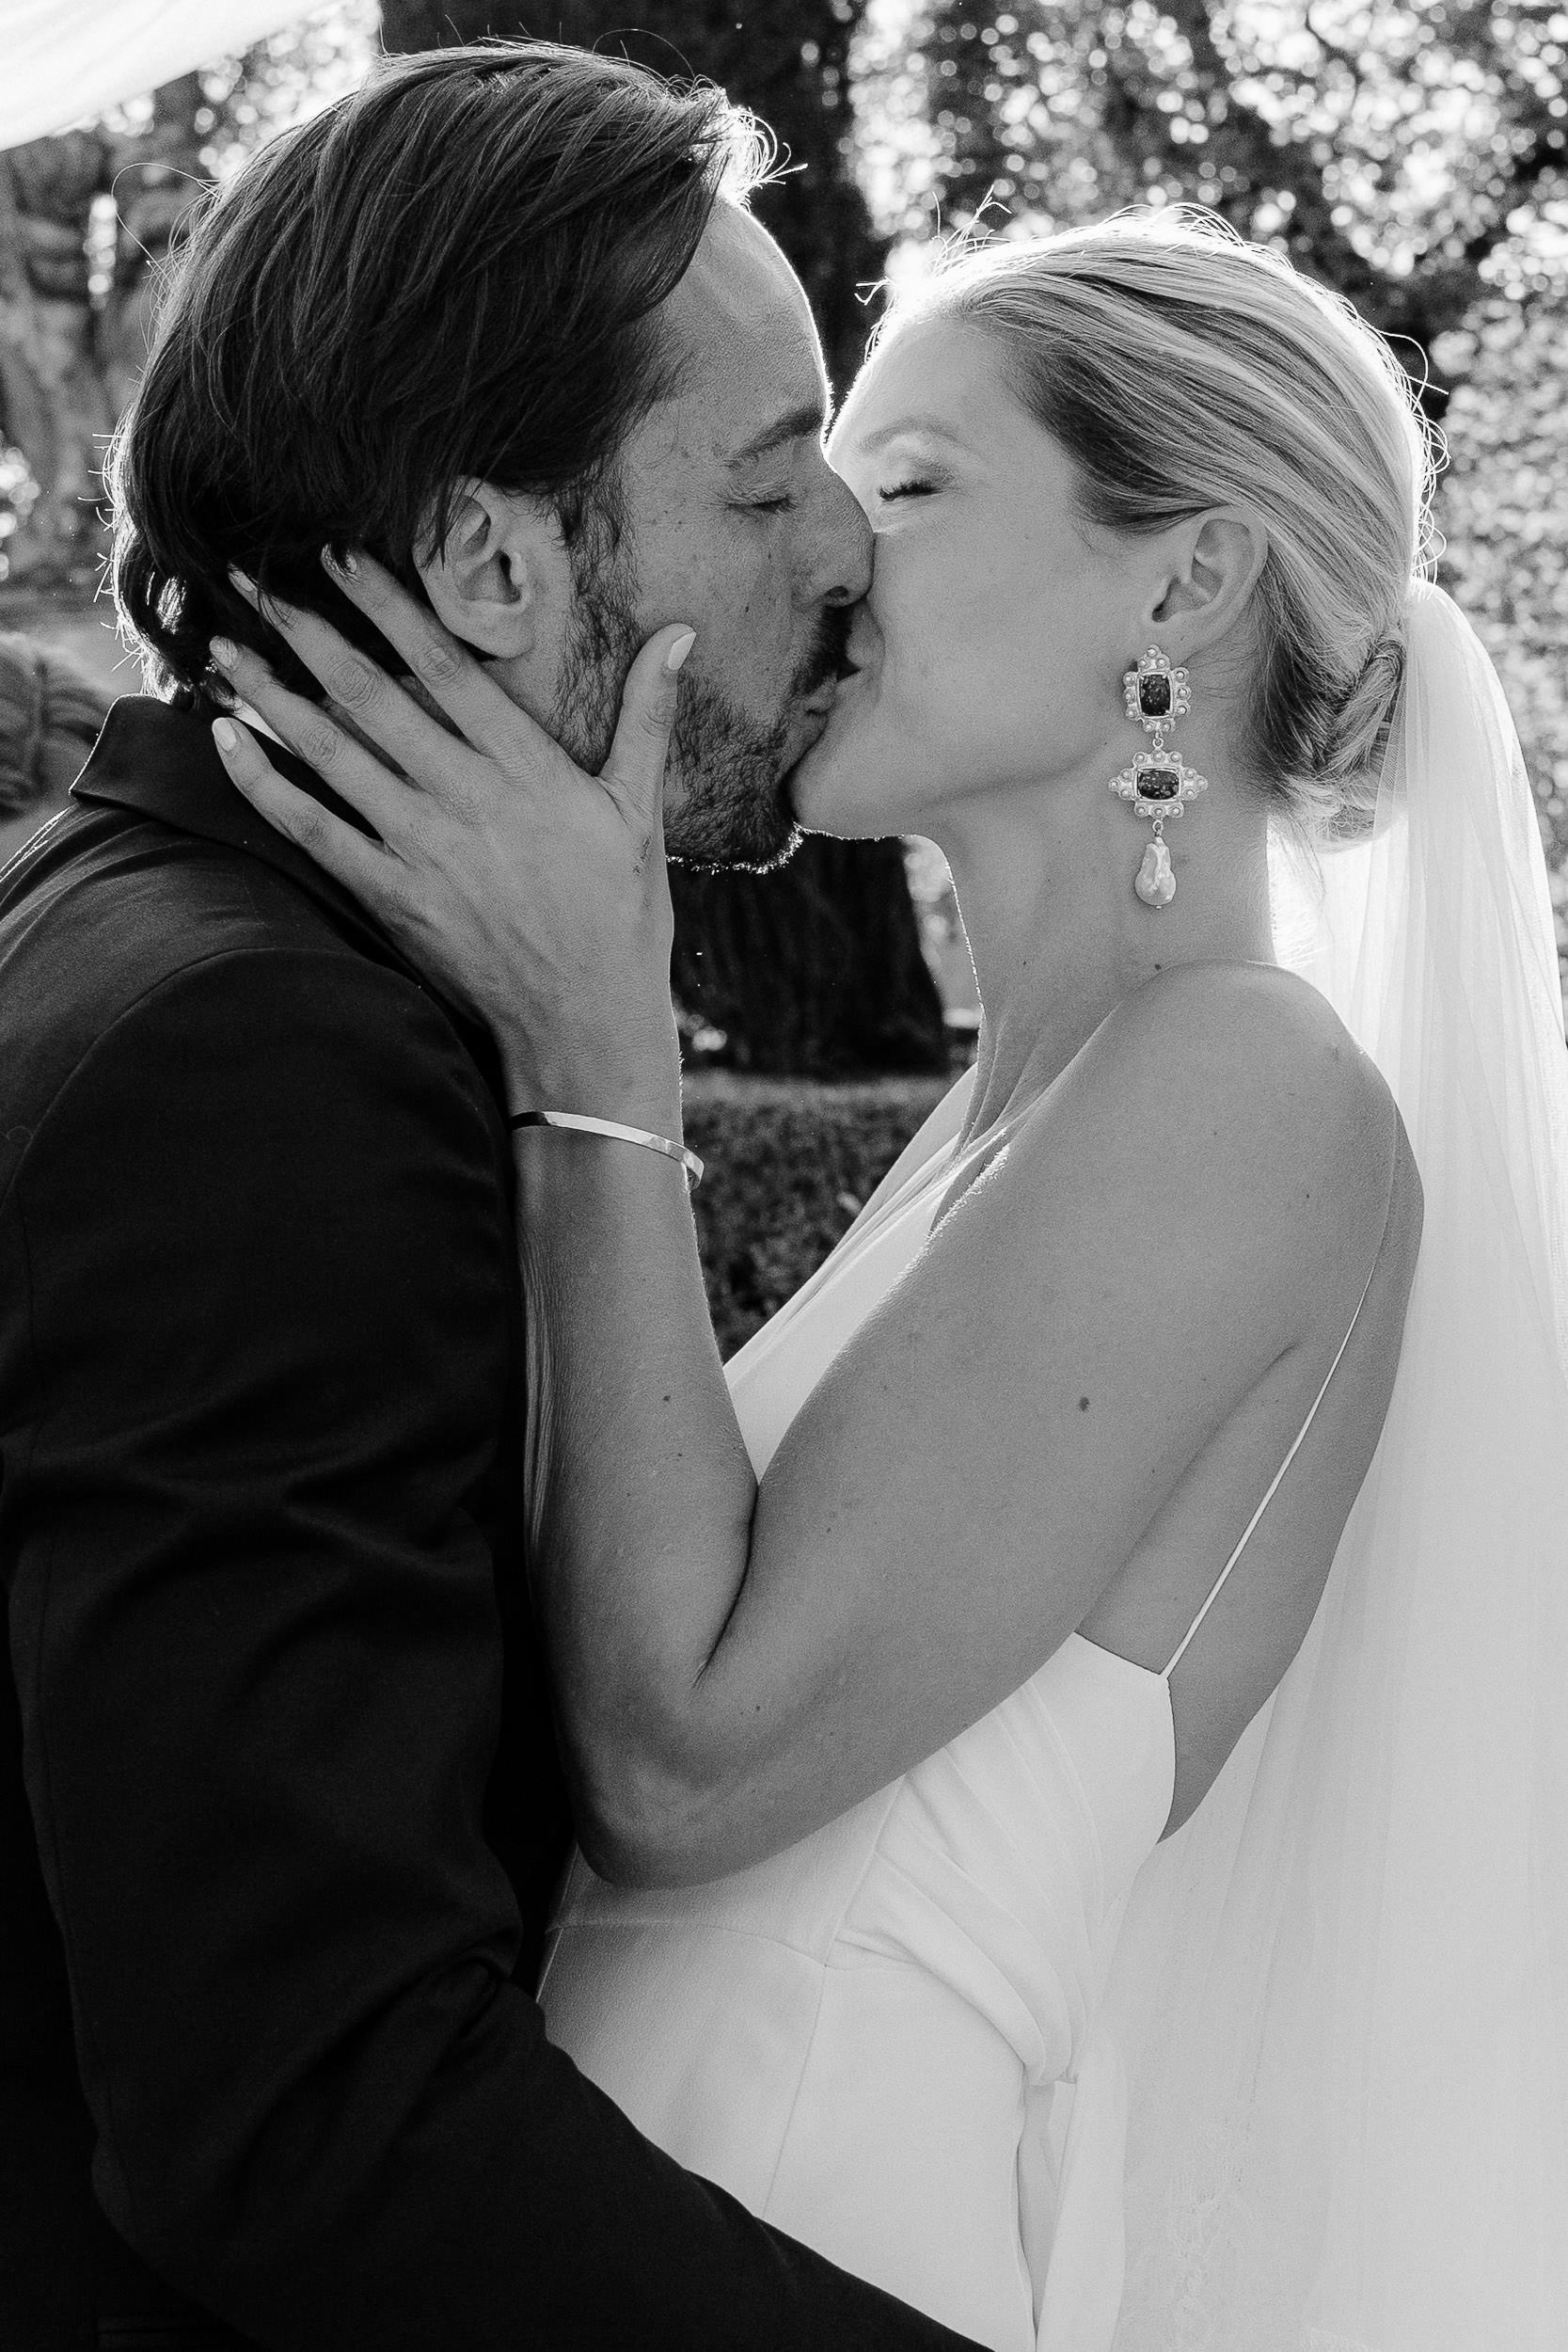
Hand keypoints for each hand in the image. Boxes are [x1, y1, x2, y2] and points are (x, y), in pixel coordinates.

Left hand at [209, 551, 692, 1118]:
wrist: (585, 1021)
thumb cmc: (621, 916)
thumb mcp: (641, 810)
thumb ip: (649, 715)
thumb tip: (680, 634)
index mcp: (526, 765)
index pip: (444, 664)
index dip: (386, 603)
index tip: (338, 555)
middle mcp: (465, 796)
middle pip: (368, 695)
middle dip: (303, 629)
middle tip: (247, 576)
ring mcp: (421, 847)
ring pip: (328, 752)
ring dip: (267, 693)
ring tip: (219, 645)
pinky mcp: (391, 896)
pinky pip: (312, 830)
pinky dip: (264, 783)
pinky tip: (226, 739)